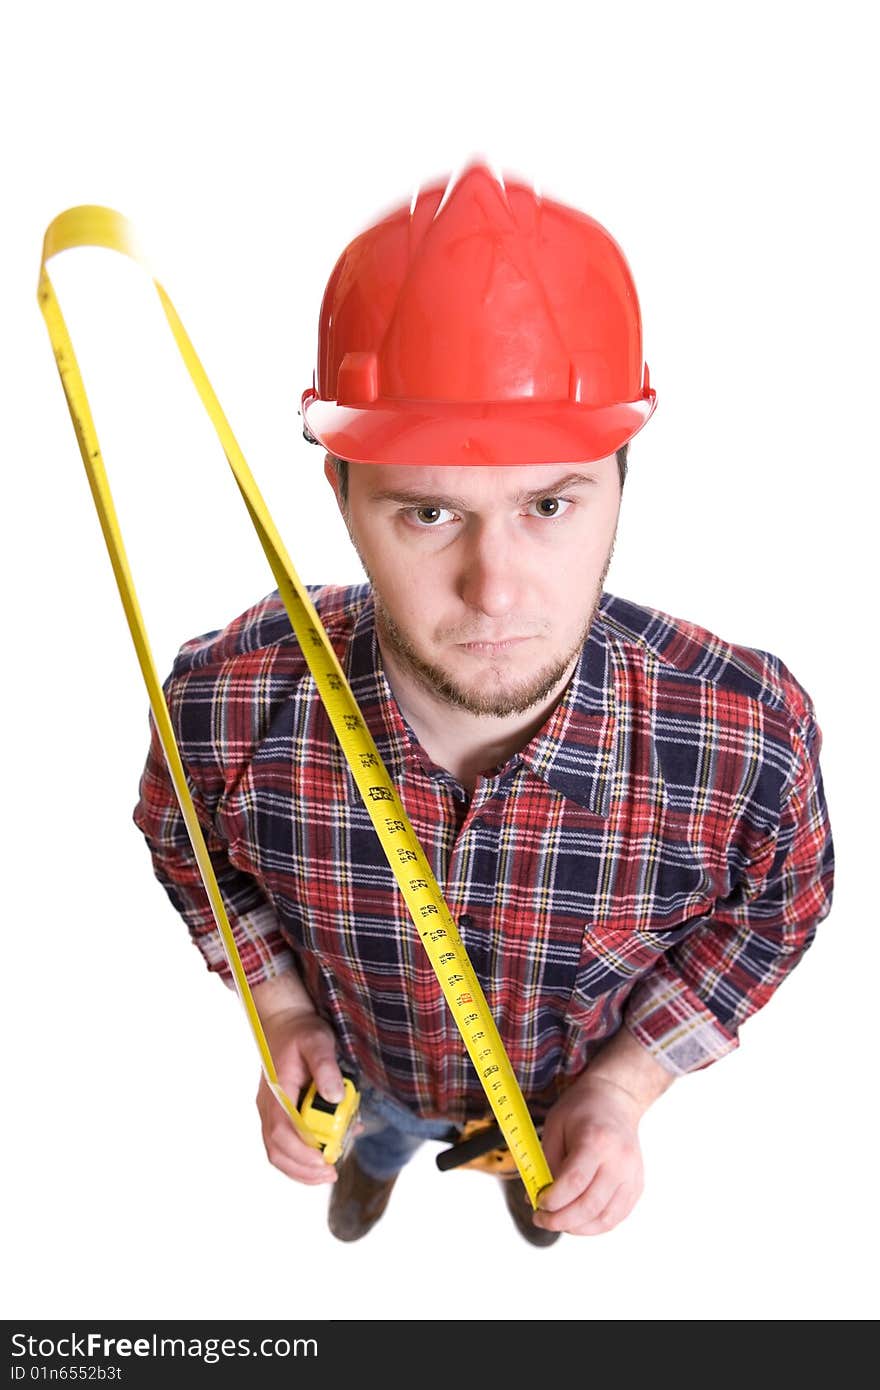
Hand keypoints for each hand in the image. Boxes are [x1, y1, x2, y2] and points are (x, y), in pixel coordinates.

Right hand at [255, 1006, 347, 1186]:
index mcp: (277, 1091)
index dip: (302, 1153)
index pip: (282, 1133)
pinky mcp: (280, 1112)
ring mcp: (271, 1111)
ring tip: (328, 1170)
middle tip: (331, 1173)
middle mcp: (269, 1106)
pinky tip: (326, 1151)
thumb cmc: (301, 1030)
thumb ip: (326, 1067)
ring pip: (278, 1151)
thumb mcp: (318, 1041)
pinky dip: (303, 1155)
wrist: (284, 1020)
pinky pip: (286, 1142)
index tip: (325, 1163)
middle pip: (277, 1151)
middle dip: (303, 1169)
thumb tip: (335, 1097)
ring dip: (302, 1168)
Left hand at [533, 1075, 644, 1236]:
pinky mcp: (637, 1186)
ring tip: (557, 1221)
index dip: (553, 1200)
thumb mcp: (555, 1125)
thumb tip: (536, 1197)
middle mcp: (620, 1161)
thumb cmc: (582, 1109)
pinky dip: (595, 1225)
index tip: (537, 1203)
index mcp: (598, 1140)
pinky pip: (616, 1217)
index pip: (575, 1182)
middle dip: (560, 1220)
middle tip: (541, 1218)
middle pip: (590, 1205)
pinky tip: (577, 1220)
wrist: (616, 1099)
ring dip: (577, 1228)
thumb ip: (546, 1162)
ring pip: (605, 1219)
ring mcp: (632, 1175)